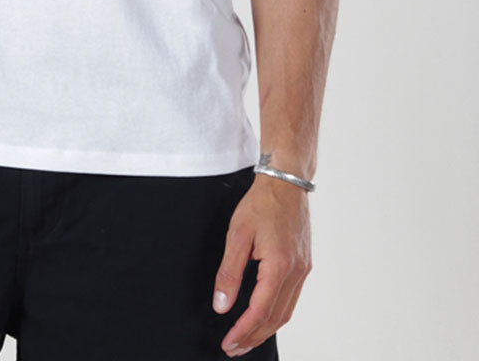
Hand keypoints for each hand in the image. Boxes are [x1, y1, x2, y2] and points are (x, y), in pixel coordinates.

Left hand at [211, 174, 311, 355]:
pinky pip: (291, 299)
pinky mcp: (304, 265)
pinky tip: (263, 317)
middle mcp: (296, 271)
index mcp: (279, 265)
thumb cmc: (261, 203)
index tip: (228, 343)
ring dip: (265, 330)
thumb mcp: (237, 234)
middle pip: (275, 318)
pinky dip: (276, 314)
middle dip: (253, 337)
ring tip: (246, 339)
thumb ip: (229, 272)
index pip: (260, 311)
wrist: (286, 182)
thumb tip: (222, 305)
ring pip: (286, 312)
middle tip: (233, 348)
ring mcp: (303, 269)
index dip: (243, 332)